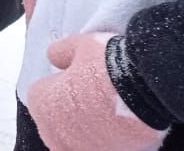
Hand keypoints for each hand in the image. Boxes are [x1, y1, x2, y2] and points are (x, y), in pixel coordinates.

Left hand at [28, 34, 166, 150]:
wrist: (144, 85)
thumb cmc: (106, 64)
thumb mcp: (77, 45)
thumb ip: (60, 52)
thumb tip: (54, 57)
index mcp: (41, 104)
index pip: (43, 98)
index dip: (60, 87)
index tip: (76, 80)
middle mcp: (55, 132)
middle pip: (56, 124)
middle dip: (69, 112)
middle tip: (91, 96)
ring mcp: (82, 147)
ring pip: (77, 141)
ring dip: (86, 129)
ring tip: (107, 112)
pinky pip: (102, 147)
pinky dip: (107, 140)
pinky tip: (120, 125)